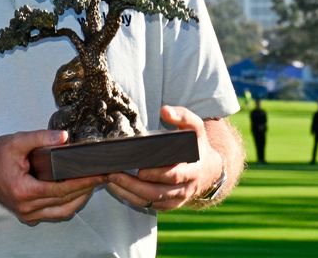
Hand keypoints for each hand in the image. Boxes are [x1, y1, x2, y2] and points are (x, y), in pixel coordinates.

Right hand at [0, 129, 104, 224]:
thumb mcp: (16, 141)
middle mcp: (27, 207)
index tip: (99, 175)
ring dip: (80, 199)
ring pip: (63, 212)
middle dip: (86, 189)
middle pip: (65, 202)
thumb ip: (40, 137)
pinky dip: (68, 204)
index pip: (61, 189)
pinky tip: (77, 191)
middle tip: (102, 176)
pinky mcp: (29, 215)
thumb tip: (65, 137)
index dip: (82, 182)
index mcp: (23, 191)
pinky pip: (55, 214)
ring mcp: (28, 214)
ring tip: (93, 183)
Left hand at [105, 105, 222, 211]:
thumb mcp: (195, 128)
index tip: (139, 169)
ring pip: (151, 201)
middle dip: (134, 185)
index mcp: (193, 170)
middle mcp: (185, 188)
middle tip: (113, 174)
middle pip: (157, 192)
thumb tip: (165, 110)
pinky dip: (132, 199)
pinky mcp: (169, 204)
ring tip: (109, 180)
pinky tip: (116, 188)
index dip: (157, 174)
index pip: (174, 176)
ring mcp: (177, 199)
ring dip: (128, 193)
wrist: (208, 169)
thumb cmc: (197, 145)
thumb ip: (182, 116)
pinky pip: (149, 206)